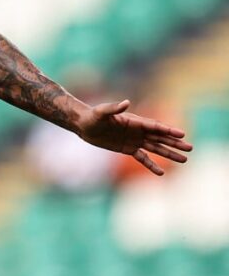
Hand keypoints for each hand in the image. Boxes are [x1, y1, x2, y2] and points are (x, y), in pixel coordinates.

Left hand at [76, 100, 192, 175]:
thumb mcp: (102, 112)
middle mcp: (138, 131)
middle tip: (190, 148)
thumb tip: (126, 102)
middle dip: (175, 143)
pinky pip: (142, 158)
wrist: (84, 125)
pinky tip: (161, 173)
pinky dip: (151, 165)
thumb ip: (114, 108)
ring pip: (156, 148)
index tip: (182, 134)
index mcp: (135, 121)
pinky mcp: (128, 149)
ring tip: (184, 160)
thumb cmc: (93, 116)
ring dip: (169, 154)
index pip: (155, 126)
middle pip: (160, 137)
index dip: (168, 130)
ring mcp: (134, 140)